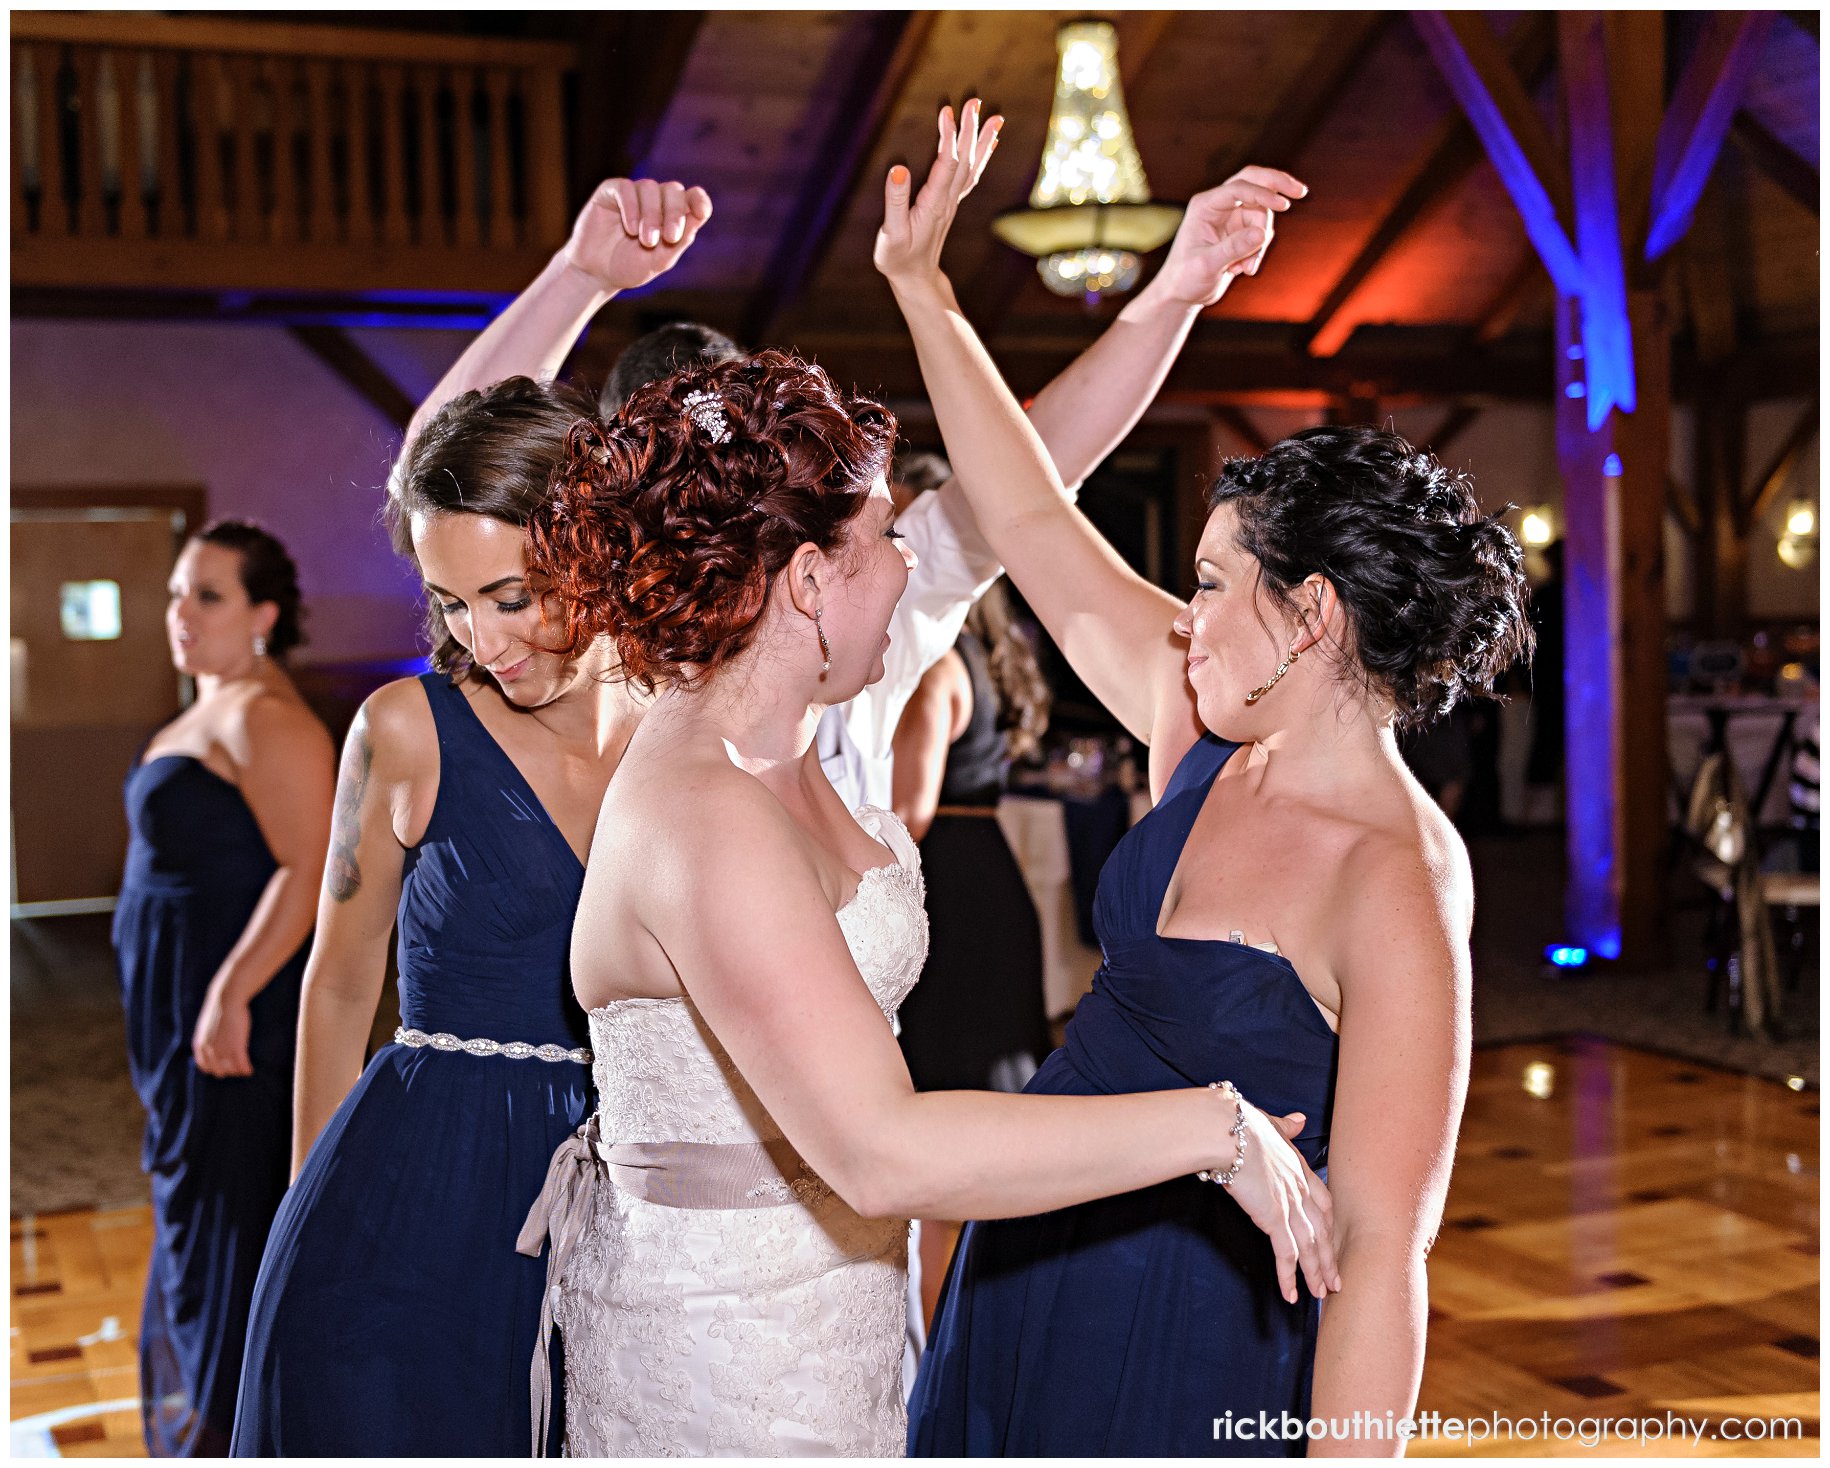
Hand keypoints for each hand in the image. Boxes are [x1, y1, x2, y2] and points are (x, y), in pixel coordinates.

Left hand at [193, 985, 252, 1076]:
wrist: (227, 998)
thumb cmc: (220, 1007)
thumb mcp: (206, 1025)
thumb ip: (207, 1037)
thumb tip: (212, 1041)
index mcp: (199, 1045)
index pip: (205, 1067)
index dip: (215, 1068)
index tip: (224, 1066)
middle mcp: (209, 1051)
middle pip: (219, 1071)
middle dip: (228, 1070)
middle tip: (237, 1066)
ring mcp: (222, 1050)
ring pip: (231, 1070)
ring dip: (238, 1071)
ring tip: (244, 1069)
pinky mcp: (236, 1048)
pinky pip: (242, 1066)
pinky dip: (246, 1070)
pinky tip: (250, 1070)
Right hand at [560, 178, 713, 294]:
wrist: (597, 274)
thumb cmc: (629, 267)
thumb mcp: (660, 260)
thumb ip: (680, 240)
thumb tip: (698, 216)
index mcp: (672, 215)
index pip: (692, 198)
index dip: (699, 200)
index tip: (702, 212)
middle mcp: (655, 201)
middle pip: (673, 190)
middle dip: (675, 214)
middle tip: (669, 238)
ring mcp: (633, 194)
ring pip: (650, 188)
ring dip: (652, 215)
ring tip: (646, 241)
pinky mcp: (610, 191)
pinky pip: (626, 189)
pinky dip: (632, 208)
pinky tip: (630, 229)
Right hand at [874, 99, 1001, 293]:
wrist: (916, 279)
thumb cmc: (898, 258)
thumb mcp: (891, 233)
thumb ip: (894, 202)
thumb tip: (898, 170)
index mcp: (933, 203)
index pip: (946, 163)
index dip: (948, 137)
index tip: (947, 111)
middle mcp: (948, 200)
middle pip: (965, 160)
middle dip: (970, 129)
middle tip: (974, 101)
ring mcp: (952, 202)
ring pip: (973, 167)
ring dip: (983, 141)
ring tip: (996, 118)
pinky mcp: (950, 205)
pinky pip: (971, 177)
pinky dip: (982, 158)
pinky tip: (989, 144)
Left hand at [1144, 167, 1307, 309]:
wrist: (1181, 294)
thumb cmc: (1184, 278)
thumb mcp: (1207, 265)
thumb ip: (1234, 248)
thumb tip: (1262, 233)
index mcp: (1205, 206)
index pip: (1239, 188)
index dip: (1263, 194)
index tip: (1285, 205)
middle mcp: (1218, 206)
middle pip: (1254, 181)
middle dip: (1278, 185)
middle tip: (1302, 193)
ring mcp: (1230, 217)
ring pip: (1262, 215)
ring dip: (1261, 242)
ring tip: (1246, 268)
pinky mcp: (1239, 231)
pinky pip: (1261, 233)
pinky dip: (1259, 252)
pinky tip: (1244, 270)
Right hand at [1217, 1097, 1339, 1304]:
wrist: (1227, 1131)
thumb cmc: (1241, 1125)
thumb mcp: (1269, 1123)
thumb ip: (1286, 1126)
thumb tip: (1299, 1120)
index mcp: (1299, 1169)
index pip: (1324, 1204)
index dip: (1330, 1227)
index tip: (1332, 1244)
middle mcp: (1300, 1189)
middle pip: (1322, 1232)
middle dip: (1329, 1260)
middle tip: (1335, 1282)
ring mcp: (1289, 1205)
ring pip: (1309, 1248)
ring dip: (1315, 1274)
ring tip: (1319, 1295)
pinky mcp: (1273, 1217)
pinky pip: (1286, 1255)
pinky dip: (1289, 1277)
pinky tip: (1290, 1294)